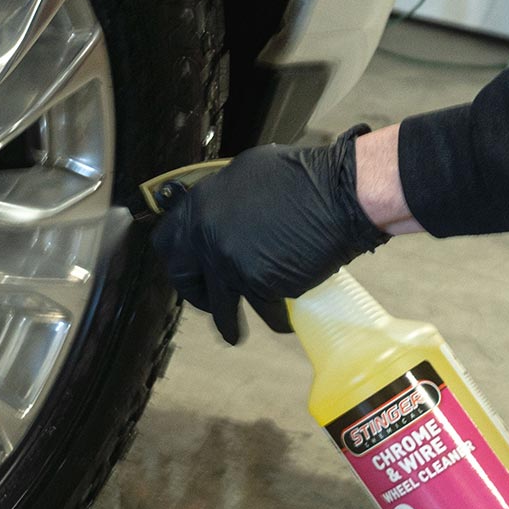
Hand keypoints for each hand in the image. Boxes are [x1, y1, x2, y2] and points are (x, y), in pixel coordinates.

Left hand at [151, 126, 392, 343]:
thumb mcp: (247, 174)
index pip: (167, 242)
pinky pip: (262, 308)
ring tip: (235, 335)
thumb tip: (217, 216)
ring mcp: (230, 264)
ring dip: (229, 324)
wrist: (341, 194)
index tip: (187, 270)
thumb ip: (224, 201)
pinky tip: (280, 321)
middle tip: (209, 303)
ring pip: (222, 306)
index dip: (177, 259)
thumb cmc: (305, 176)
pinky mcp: (258, 284)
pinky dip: (274, 317)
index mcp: (201, 206)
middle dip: (197, 296)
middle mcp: (207, 237)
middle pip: (185, 279)